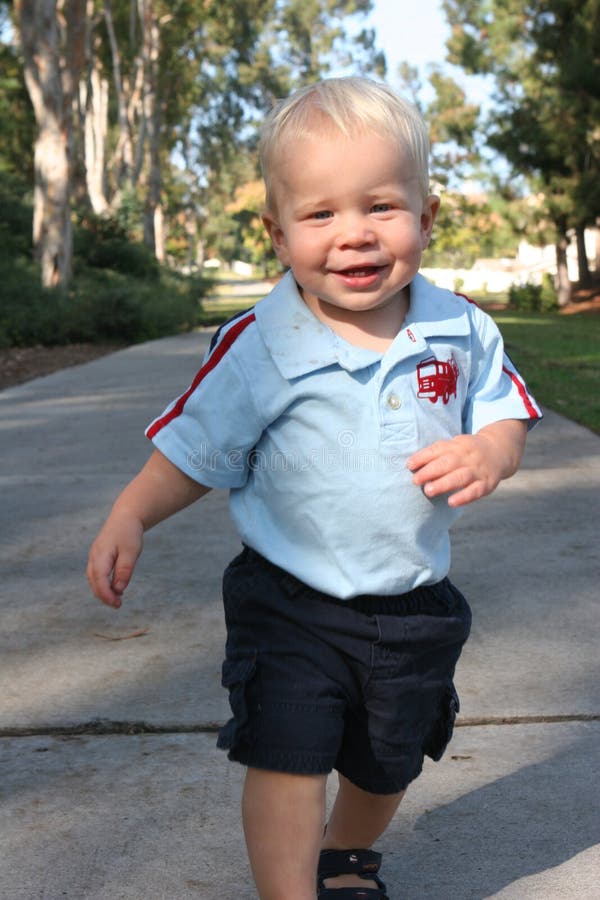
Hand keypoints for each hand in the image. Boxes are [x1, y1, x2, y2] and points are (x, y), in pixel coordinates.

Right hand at [86, 514, 143, 608]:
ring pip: (93, 579)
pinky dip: (102, 584)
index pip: (99, 579)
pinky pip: (96, 574)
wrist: (125, 517)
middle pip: (94, 581)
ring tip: (116, 600)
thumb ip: (124, 570)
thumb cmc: (129, 533)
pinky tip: (114, 588)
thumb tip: (118, 589)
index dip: (106, 594)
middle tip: (118, 605)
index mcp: (100, 554)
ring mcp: (94, 556)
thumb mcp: (131, 551)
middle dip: (104, 596)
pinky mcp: (97, 557)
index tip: (117, 603)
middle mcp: (94, 556)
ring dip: (102, 591)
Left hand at [406, 420, 526, 507]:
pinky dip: (463, 497)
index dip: (423, 457)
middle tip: (416, 480)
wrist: (500, 450)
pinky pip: (475, 491)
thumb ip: (436, 453)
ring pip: (460, 477)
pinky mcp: (487, 484)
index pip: (438, 449)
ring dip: (444, 484)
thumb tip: (412, 464)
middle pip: (448, 463)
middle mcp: (467, 457)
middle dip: (430, 472)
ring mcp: (478, 470)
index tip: (410, 465)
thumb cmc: (468, 451)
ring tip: (428, 491)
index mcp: (457, 445)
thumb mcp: (454, 445)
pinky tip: (451, 502)